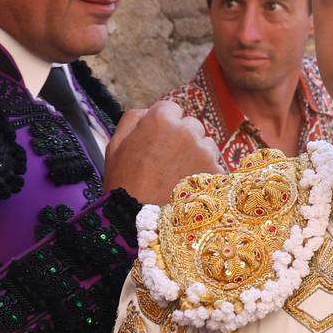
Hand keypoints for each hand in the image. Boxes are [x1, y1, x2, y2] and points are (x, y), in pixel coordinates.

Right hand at [103, 99, 218, 205]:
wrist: (138, 224)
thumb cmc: (123, 185)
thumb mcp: (115, 146)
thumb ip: (132, 119)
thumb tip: (149, 111)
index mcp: (161, 119)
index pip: (171, 109)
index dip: (163, 125)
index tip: (157, 142)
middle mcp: (187, 130)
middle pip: (192, 126)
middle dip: (182, 139)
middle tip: (166, 164)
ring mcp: (205, 152)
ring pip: (206, 145)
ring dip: (196, 156)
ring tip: (177, 179)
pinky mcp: (217, 173)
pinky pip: (214, 168)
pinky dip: (205, 177)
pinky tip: (188, 191)